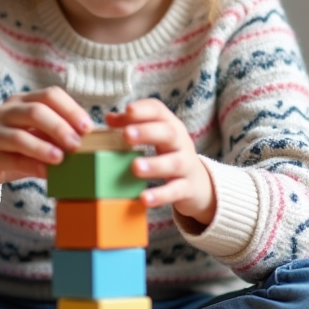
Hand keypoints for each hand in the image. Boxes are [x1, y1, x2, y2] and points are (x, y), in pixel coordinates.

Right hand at [0, 87, 91, 209]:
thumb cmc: (19, 149)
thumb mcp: (39, 136)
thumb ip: (58, 135)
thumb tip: (90, 141)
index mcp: (24, 100)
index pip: (50, 95)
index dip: (71, 109)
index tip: (88, 128)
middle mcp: (8, 110)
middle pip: (36, 111)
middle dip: (60, 127)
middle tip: (77, 145)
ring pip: (20, 135)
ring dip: (44, 147)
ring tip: (61, 159)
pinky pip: (12, 158)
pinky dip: (31, 166)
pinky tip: (46, 174)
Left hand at [105, 99, 216, 225]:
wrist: (199, 184)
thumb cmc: (170, 154)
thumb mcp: (156, 137)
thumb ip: (132, 125)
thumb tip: (109, 118)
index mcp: (170, 126)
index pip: (159, 111)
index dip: (144, 110)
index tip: (128, 110)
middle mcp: (181, 142)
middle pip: (168, 133)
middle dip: (147, 132)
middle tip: (127, 135)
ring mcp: (186, 165)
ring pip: (174, 163)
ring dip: (154, 164)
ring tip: (135, 167)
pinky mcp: (187, 188)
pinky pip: (175, 191)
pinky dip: (160, 195)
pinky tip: (144, 198)